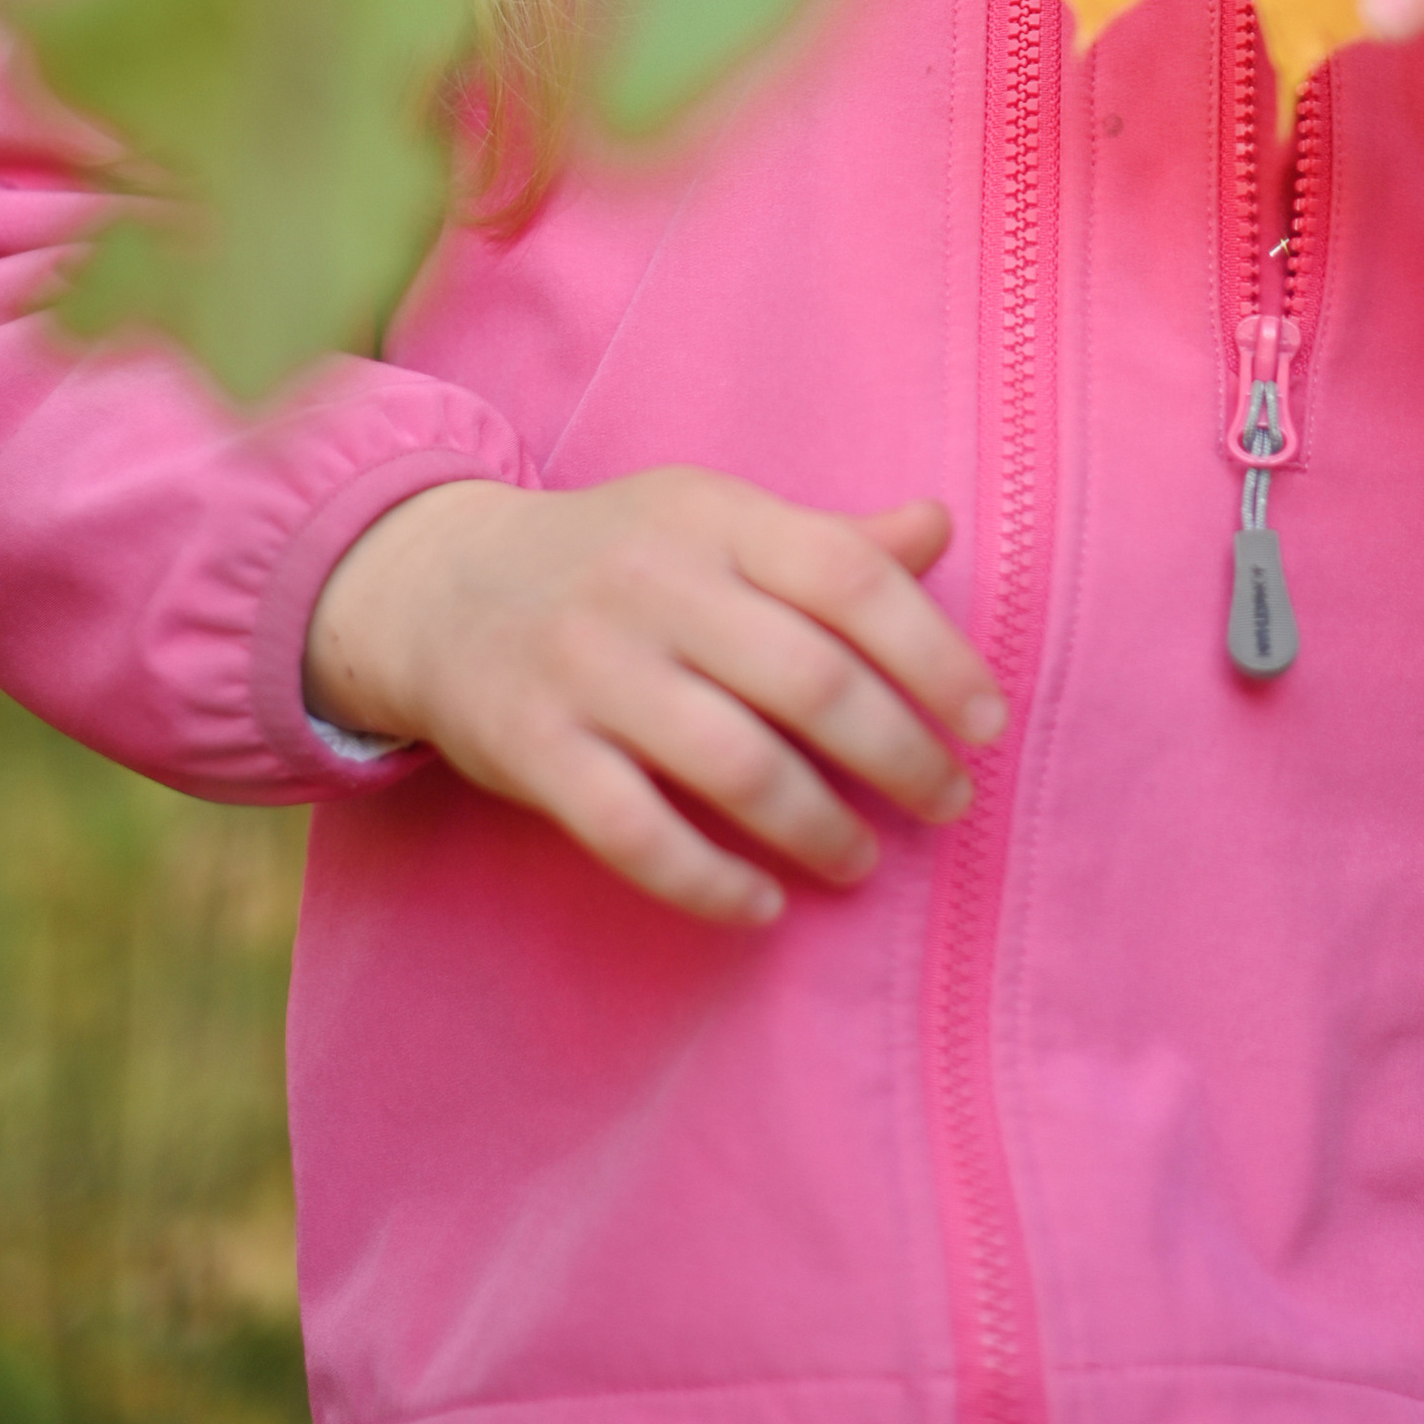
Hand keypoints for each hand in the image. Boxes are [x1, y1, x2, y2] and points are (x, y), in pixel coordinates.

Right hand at [303, 469, 1004, 927]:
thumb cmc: (617, 560)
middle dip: (897, 754)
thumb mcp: (716, 522)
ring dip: (817, 827)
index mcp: (715, 517)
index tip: (988, 722)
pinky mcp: (533, 749)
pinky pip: (633, 832)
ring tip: (862, 862)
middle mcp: (653, 584)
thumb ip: (827, 541)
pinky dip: (707, 881)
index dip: (933, 654)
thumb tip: (941, 528)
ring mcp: (588, 667)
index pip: (849, 576)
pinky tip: (761, 906)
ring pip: (731, 763)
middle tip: (947, 804)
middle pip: (806, 679)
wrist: (436, 585)